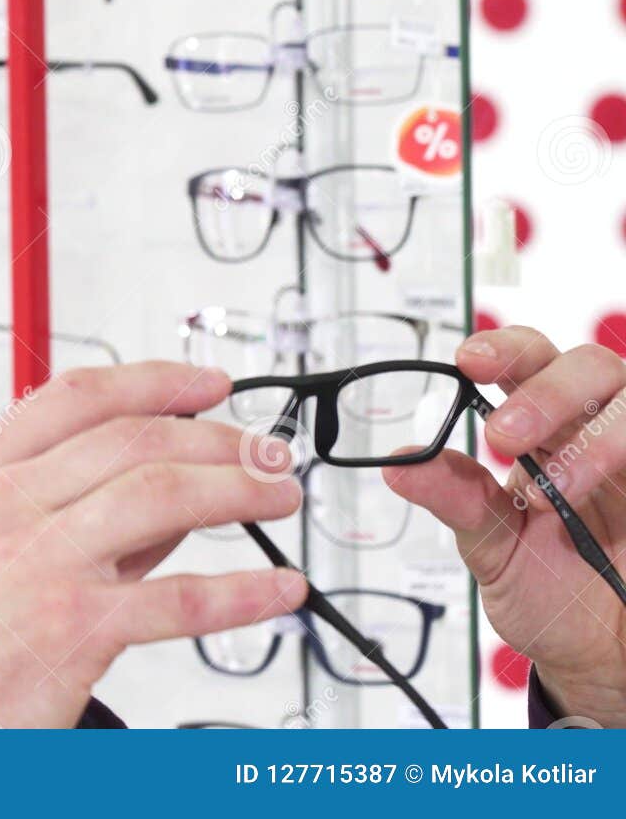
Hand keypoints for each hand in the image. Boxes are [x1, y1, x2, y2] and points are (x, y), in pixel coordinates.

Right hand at [0, 361, 307, 727]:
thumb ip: (62, 506)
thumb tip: (160, 482)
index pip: (77, 397)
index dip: (157, 381)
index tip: (208, 385)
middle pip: (133, 438)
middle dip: (218, 437)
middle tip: (266, 451)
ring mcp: (34, 562)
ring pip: (160, 494)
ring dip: (238, 488)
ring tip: (278, 498)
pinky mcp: (70, 628)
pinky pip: (178, 598)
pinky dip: (243, 591)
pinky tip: (276, 590)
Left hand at [383, 326, 625, 725]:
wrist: (598, 653)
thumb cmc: (549, 590)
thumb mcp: (491, 548)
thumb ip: (455, 500)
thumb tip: (400, 464)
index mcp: (545, 430)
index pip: (528, 361)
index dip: (504, 350)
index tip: (468, 361)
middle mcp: (596, 431)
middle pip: (590, 366)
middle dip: (545, 390)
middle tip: (503, 435)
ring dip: (595, 437)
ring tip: (554, 483)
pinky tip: (602, 492)